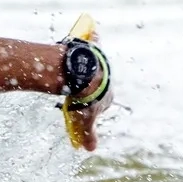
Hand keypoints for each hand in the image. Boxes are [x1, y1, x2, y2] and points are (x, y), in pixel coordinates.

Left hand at [61, 31, 112, 151]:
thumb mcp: (84, 121)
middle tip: (74, 91)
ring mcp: (102, 65)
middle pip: (98, 85)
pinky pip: (95, 42)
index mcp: (108, 96)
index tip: (79, 108)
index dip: (90, 107)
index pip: (101, 103)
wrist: (82, 76)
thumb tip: (90, 150)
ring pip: (95, 66)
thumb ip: (88, 135)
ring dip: (89, 67)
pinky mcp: (95, 50)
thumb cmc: (84, 100)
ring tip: (74, 71)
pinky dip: (95, 38)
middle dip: (89, 88)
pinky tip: (92, 31)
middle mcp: (108, 79)